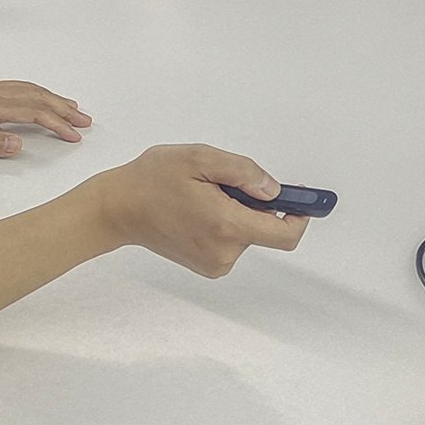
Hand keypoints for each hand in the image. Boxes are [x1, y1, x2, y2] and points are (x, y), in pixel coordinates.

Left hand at [0, 78, 91, 157]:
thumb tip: (20, 145)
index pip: (33, 113)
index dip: (57, 124)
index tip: (75, 135)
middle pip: (36, 97)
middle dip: (63, 109)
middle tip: (86, 121)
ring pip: (28, 89)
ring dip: (52, 98)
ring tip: (71, 108)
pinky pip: (17, 87)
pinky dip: (35, 92)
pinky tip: (36, 97)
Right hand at [94, 145, 308, 276]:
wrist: (118, 208)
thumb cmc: (152, 179)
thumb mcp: (199, 159)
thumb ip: (242, 172)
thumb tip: (274, 190)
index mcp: (226, 226)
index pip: (285, 234)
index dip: (301, 215)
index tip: (307, 201)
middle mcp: (224, 252)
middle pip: (264, 229)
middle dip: (253, 203)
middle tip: (221, 183)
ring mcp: (215, 263)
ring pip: (246, 233)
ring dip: (235, 211)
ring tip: (201, 195)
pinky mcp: (207, 265)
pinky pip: (232, 241)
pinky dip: (224, 223)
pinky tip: (196, 209)